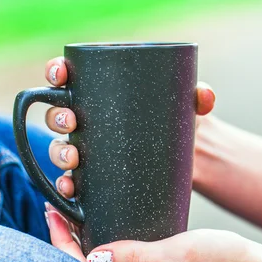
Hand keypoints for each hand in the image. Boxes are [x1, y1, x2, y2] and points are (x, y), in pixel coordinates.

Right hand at [43, 56, 215, 198]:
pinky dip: (66, 185)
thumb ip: (199, 96)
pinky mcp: (95, 177)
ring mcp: (89, 150)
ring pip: (59, 148)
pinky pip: (71, 181)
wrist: (187, 160)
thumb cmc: (181, 123)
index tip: (59, 73)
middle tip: (72, 121)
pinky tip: (70, 188)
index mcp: (101, 94)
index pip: (70, 78)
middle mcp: (88, 120)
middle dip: (57, 116)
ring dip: (58, 152)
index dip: (57, 72)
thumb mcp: (188, 108)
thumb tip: (204, 96)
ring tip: (73, 157)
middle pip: (58, 114)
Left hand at [45, 203, 261, 261]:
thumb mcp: (180, 254)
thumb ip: (138, 257)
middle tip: (55, 204)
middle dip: (65, 237)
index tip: (53, 210)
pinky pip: (117, 260)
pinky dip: (101, 240)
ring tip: (70, 209)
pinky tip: (100, 224)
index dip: (61, 242)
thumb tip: (94, 257)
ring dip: (81, 238)